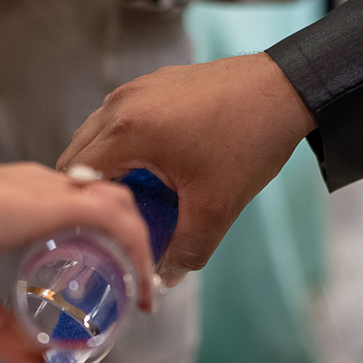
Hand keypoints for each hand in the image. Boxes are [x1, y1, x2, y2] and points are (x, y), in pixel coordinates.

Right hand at [0, 163, 153, 362]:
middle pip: (112, 202)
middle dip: (135, 246)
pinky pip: (110, 217)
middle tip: (141, 294)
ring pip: (118, 204)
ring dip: (140, 248)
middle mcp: (41, 184)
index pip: (87, 207)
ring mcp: (44, 188)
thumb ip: (4, 334)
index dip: (112, 241)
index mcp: (25, 197)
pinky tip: (137, 282)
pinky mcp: (44, 201)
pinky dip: (133, 248)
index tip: (121, 284)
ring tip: (144, 293)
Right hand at [58, 53, 314, 285]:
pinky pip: (119, 119)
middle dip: (88, 190)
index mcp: (127, 131)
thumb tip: (164, 278)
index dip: (82, 210)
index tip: (94, 232)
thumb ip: (185, 250)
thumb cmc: (249, 140)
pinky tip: (149, 168)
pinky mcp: (153, 83)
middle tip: (108, 220)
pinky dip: (122, 144)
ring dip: (104, 166)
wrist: (287, 89)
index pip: (76, 177)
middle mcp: (121, 104)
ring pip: (96, 135)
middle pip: (77, 155)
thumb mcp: (215, 208)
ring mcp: (136, 89)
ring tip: (129, 196)